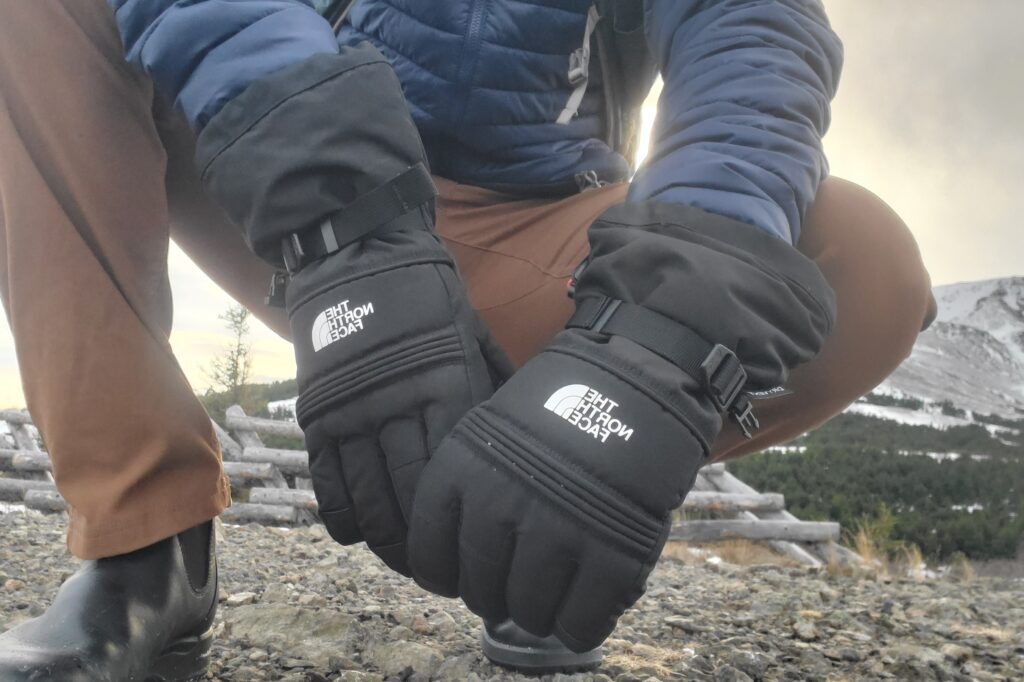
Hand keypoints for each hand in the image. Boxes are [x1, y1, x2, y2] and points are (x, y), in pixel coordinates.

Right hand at [290, 226, 510, 574]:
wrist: (360, 254)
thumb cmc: (429, 298)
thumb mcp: (475, 335)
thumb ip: (493, 388)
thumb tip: (525, 439)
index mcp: (448, 383)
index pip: (458, 470)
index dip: (468, 519)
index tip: (482, 549)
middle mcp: (400, 403)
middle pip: (414, 496)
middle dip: (431, 545)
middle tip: (446, 576)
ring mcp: (354, 409)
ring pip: (370, 498)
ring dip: (389, 541)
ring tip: (408, 564)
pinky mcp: (319, 411)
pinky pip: (328, 481)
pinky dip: (343, 516)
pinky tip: (359, 536)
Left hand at [407, 328, 708, 650]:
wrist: (635, 379)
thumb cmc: (560, 408)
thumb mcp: (490, 432)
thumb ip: (467, 492)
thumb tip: (456, 566)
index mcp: (462, 469)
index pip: (430, 559)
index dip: (448, 576)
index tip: (463, 575)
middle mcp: (500, 503)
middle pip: (481, 591)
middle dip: (496, 595)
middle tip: (515, 582)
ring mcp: (558, 529)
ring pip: (528, 613)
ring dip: (537, 613)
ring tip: (550, 594)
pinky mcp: (612, 552)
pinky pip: (580, 622)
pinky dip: (578, 627)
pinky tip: (580, 612)